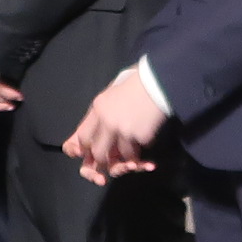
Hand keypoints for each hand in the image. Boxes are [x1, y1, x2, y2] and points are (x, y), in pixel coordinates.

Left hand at [64, 67, 168, 185]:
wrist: (158, 82)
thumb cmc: (137, 82)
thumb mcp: (112, 91)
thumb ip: (103, 110)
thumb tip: (98, 129)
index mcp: (98, 108)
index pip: (83, 136)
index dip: (87, 147)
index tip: (93, 150)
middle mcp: (107, 122)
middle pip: (98, 152)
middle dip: (105, 160)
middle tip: (113, 160)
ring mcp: (123, 131)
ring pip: (122, 155)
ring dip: (129, 153)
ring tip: (137, 145)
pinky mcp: (140, 136)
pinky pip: (140, 149)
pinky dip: (143, 145)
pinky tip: (148, 134)